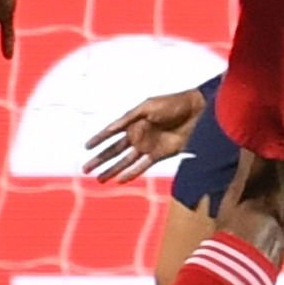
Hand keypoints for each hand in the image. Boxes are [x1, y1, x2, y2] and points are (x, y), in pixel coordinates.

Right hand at [84, 88, 207, 183]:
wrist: (198, 112)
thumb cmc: (173, 104)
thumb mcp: (149, 106)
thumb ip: (130, 118)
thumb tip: (113, 129)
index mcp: (134, 121)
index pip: (112, 132)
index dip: (99, 138)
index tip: (86, 147)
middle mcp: (138, 134)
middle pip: (115, 150)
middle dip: (100, 159)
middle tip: (85, 169)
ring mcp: (148, 145)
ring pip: (125, 161)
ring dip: (112, 170)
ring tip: (98, 179)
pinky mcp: (160, 154)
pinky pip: (142, 166)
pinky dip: (131, 173)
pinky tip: (119, 180)